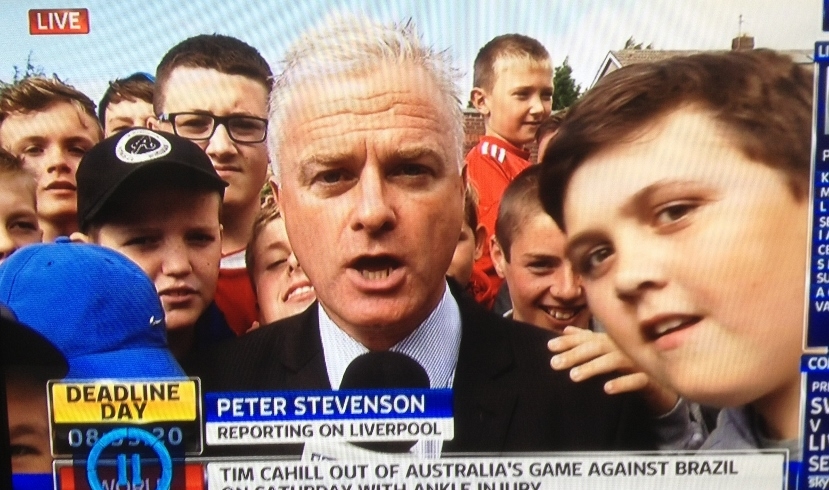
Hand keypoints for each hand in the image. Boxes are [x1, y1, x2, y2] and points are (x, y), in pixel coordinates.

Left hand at [548, 326, 677, 414]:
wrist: (667, 384)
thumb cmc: (634, 364)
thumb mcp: (610, 350)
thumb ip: (589, 339)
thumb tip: (567, 329)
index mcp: (615, 340)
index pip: (589, 337)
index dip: (570, 340)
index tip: (550, 346)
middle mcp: (625, 347)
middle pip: (598, 347)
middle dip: (575, 354)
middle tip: (554, 364)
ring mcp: (639, 361)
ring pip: (614, 361)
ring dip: (593, 367)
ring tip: (574, 376)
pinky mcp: (652, 378)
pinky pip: (637, 380)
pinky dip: (622, 382)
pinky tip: (607, 388)